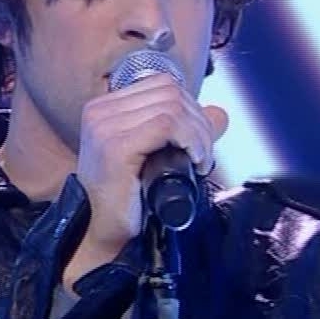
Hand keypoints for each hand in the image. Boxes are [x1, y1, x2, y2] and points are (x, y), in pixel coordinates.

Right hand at [61, 73, 228, 293]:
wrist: (99, 233)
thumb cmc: (126, 199)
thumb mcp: (154, 155)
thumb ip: (184, 131)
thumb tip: (220, 114)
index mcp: (105, 108)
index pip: (162, 85)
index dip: (190, 107)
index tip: (197, 140)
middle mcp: (100, 111)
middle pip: (170, 92)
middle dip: (199, 122)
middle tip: (203, 155)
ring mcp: (105, 126)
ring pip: (172, 106)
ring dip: (198, 134)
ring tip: (200, 161)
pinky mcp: (115, 145)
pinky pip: (167, 124)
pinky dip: (191, 140)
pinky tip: (195, 162)